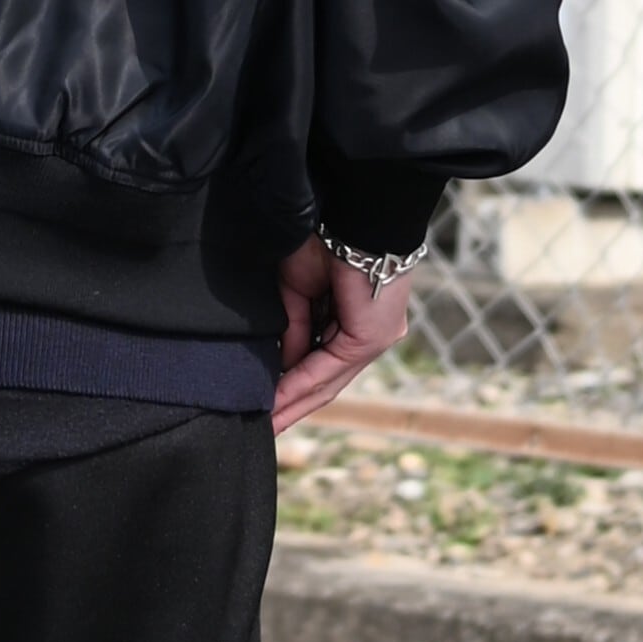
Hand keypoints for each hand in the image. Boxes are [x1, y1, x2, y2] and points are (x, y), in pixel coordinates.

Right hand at [271, 234, 411, 434]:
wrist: (349, 214)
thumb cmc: (324, 238)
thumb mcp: (298, 290)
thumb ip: (294, 329)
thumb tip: (286, 364)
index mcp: (358, 318)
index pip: (326, 361)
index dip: (295, 385)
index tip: (268, 405)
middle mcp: (372, 333)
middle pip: (329, 378)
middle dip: (294, 403)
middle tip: (265, 427)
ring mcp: (377, 337)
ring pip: (331, 379)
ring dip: (296, 400)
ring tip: (267, 420)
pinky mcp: (372, 336)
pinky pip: (331, 366)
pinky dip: (301, 382)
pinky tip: (278, 398)